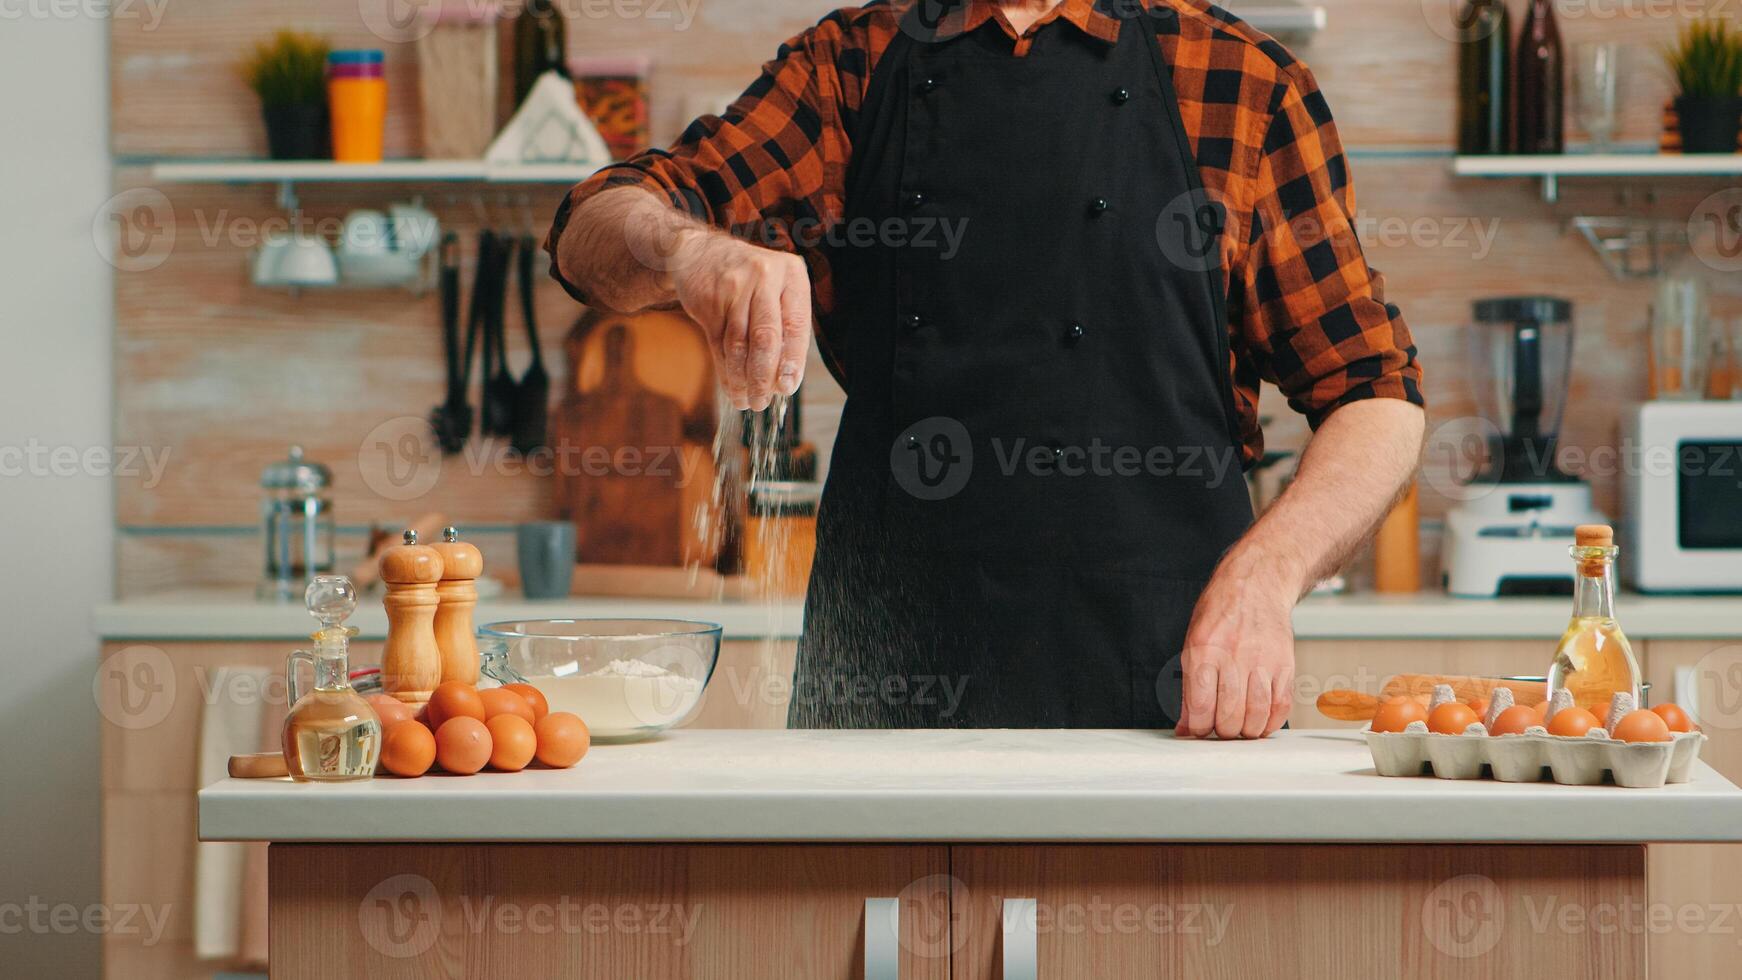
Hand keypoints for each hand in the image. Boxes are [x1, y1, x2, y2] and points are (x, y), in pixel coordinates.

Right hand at [669, 232, 810, 410]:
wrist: (698, 252)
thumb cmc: (749, 280)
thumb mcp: (775, 289)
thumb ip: (786, 326)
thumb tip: (786, 381)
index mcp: (791, 274)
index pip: (796, 325)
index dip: (792, 361)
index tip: (788, 388)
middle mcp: (764, 277)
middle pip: (765, 338)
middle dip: (764, 376)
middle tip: (763, 402)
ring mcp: (734, 288)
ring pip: (739, 345)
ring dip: (743, 379)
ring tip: (747, 401)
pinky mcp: (708, 302)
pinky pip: (718, 345)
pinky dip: (725, 371)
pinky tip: (731, 388)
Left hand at [1175, 558, 1297, 738]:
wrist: (1256, 584)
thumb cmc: (1220, 614)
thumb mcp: (1192, 644)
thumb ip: (1189, 689)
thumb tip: (1185, 728)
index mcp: (1204, 651)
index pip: (1201, 706)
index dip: (1199, 729)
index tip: (1200, 730)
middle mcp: (1233, 657)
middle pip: (1229, 716)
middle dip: (1222, 732)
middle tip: (1220, 728)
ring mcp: (1262, 661)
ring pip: (1255, 716)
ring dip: (1246, 731)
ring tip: (1239, 726)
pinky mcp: (1285, 665)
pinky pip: (1281, 706)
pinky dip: (1270, 722)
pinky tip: (1260, 720)